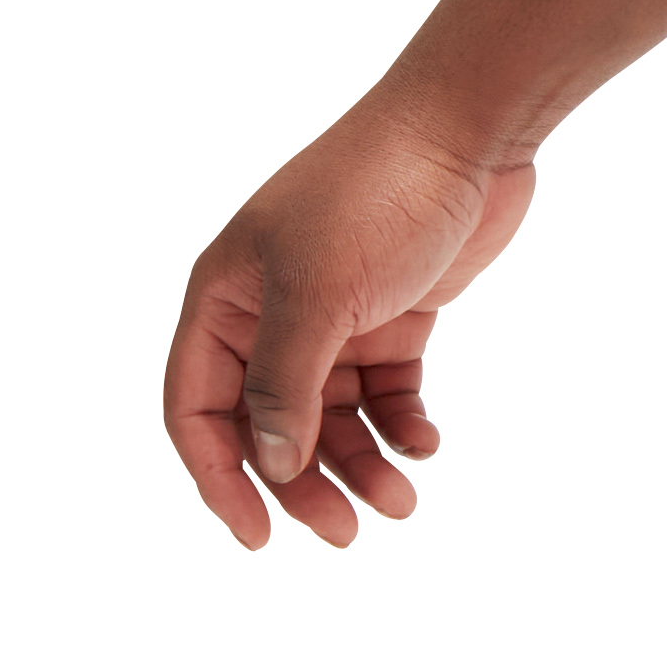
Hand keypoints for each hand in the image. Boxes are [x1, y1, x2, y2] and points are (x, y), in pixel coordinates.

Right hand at [163, 108, 539, 549]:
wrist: (468, 130)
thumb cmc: (375, 194)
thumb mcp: (317, 294)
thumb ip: (284, 384)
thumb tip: (270, 464)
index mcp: (223, 301)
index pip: (197, 410)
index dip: (218, 477)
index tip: (256, 536)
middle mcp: (268, 313)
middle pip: (268, 427)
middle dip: (302, 485)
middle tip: (344, 536)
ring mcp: (333, 315)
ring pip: (332, 418)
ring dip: (361, 464)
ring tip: (402, 503)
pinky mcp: (393, 314)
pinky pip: (386, 392)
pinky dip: (402, 425)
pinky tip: (426, 445)